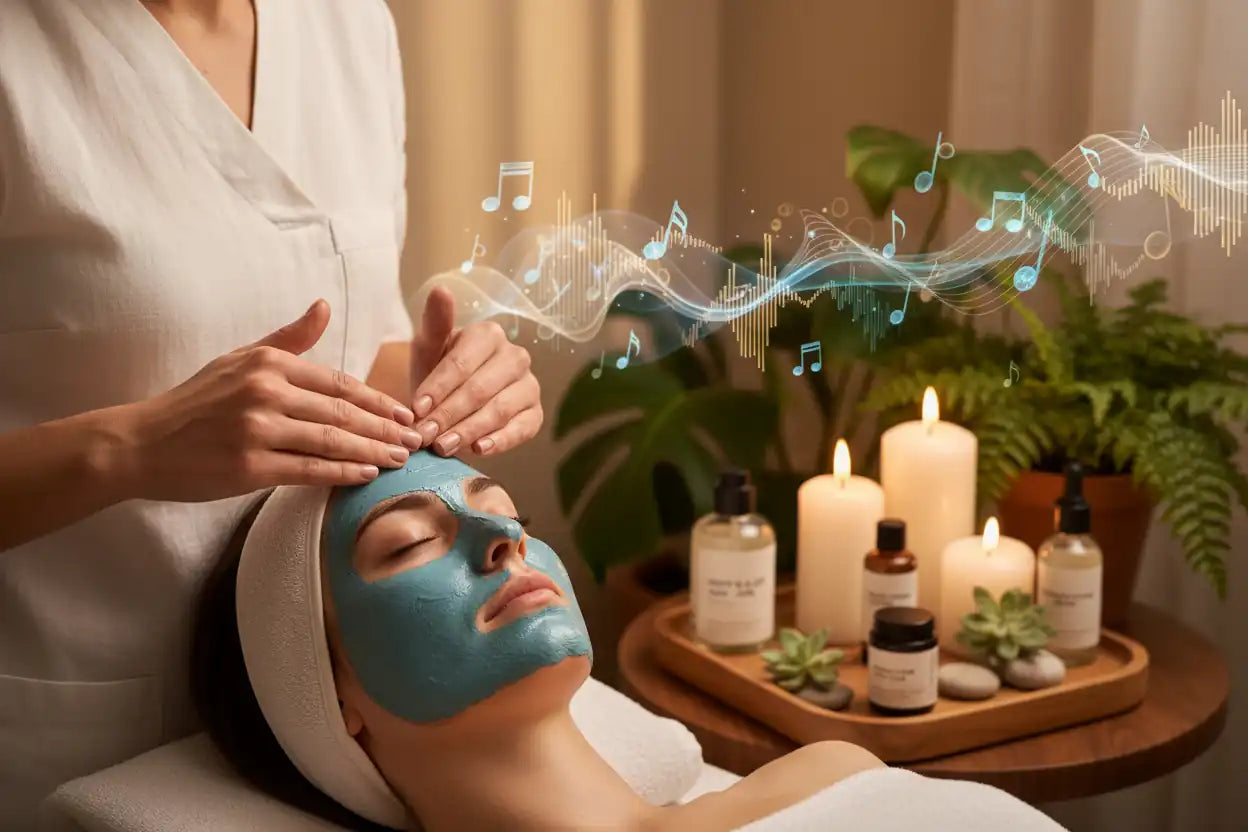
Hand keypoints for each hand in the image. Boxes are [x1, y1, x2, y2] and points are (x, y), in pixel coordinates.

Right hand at [122, 300, 421, 500]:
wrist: (141, 443)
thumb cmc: (195, 402)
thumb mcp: (239, 359)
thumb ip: (288, 339)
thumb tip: (324, 307)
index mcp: (269, 364)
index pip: (338, 383)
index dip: (377, 401)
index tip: (404, 414)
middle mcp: (266, 392)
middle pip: (342, 412)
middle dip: (385, 428)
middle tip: (415, 441)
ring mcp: (257, 430)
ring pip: (332, 441)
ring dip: (373, 451)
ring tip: (400, 459)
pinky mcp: (249, 467)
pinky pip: (309, 470)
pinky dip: (342, 473)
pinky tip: (367, 476)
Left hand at [409, 287, 541, 455]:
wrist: (454, 402)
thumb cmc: (438, 374)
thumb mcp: (428, 349)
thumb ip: (434, 323)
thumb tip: (441, 289)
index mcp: (489, 334)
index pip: (461, 363)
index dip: (437, 388)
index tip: (415, 409)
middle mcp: (515, 356)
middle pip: (480, 389)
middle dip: (448, 415)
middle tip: (424, 436)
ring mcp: (529, 385)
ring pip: (499, 410)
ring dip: (469, 431)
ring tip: (443, 447)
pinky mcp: (535, 413)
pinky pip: (522, 428)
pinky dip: (501, 441)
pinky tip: (480, 450)